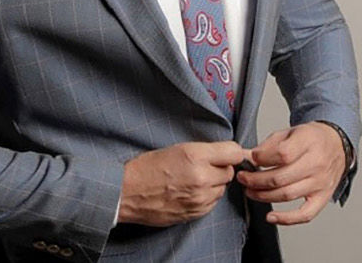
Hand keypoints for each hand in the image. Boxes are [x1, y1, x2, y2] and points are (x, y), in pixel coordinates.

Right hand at [118, 141, 250, 226]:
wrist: (127, 192)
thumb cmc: (146, 168)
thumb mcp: (176, 148)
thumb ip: (204, 151)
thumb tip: (229, 153)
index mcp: (195, 156)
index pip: (234, 152)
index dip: (230, 152)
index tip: (226, 153)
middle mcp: (201, 177)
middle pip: (229, 172)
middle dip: (220, 168)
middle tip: (203, 166)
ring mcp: (199, 198)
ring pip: (222, 189)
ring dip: (213, 184)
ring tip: (193, 180)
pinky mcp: (196, 213)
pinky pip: (212, 203)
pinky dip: (206, 197)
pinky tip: (189, 192)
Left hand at [239, 123, 345, 224]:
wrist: (337, 145)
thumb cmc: (312, 138)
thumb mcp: (289, 132)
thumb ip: (268, 145)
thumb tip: (245, 156)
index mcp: (308, 142)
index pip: (282, 154)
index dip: (262, 158)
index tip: (251, 158)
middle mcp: (316, 163)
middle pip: (280, 178)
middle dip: (255, 180)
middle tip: (243, 178)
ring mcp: (320, 183)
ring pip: (287, 195)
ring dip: (263, 196)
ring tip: (250, 191)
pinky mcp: (323, 198)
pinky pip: (305, 214)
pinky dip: (287, 219)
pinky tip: (271, 216)